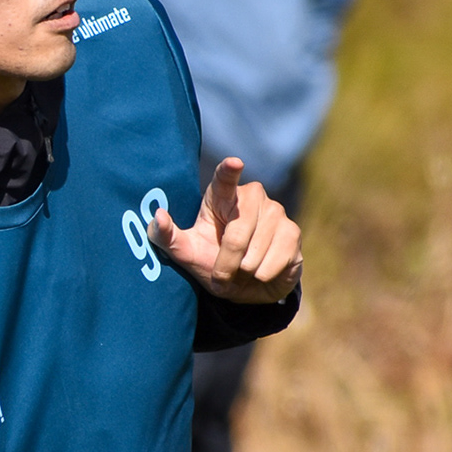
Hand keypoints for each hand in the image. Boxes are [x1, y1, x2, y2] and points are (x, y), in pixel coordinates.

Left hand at [149, 159, 301, 303]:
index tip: (234, 163)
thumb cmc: (212, 262)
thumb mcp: (185, 252)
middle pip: (238, 232)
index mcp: (221, 196)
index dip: (229, 171)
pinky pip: (277, 258)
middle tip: (222, 274)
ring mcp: (275, 212)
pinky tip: (261, 272)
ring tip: (243, 270)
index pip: (224, 179)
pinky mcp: (292, 232)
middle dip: (227, 262)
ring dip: (244, 270)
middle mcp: (251, 197)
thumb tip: (158, 216)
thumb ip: (166, 237)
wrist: (245, 288)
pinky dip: (264, 274)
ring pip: (257, 248)